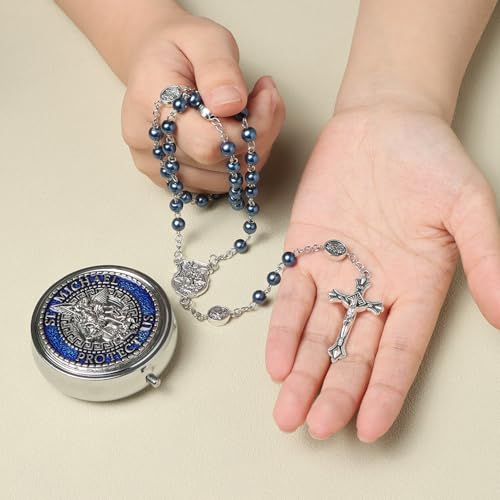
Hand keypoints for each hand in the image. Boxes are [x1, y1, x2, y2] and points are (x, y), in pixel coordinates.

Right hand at [121, 10, 284, 190]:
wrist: (155, 64)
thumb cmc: (180, 48)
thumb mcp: (205, 38)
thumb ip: (219, 68)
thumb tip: (232, 104)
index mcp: (148, 103)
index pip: (207, 144)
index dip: (249, 128)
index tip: (265, 95)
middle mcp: (146, 143)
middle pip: (221, 164)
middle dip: (258, 135)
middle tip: (264, 99)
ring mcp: (158, 166)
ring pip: (226, 179)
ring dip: (252, 150)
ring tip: (249, 113)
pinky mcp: (172, 180)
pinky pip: (219, 184)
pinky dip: (238, 162)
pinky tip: (237, 133)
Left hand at [266, 104, 499, 441]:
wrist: (384, 123)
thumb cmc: (431, 161)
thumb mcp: (469, 208)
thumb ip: (487, 260)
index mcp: (416, 288)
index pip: (400, 351)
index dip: (385, 390)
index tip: (367, 428)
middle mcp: (373, 289)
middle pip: (353, 352)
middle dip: (334, 391)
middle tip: (314, 429)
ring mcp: (336, 272)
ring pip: (317, 333)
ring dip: (303, 371)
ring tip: (288, 411)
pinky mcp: (304, 251)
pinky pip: (291, 297)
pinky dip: (283, 328)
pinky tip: (276, 362)